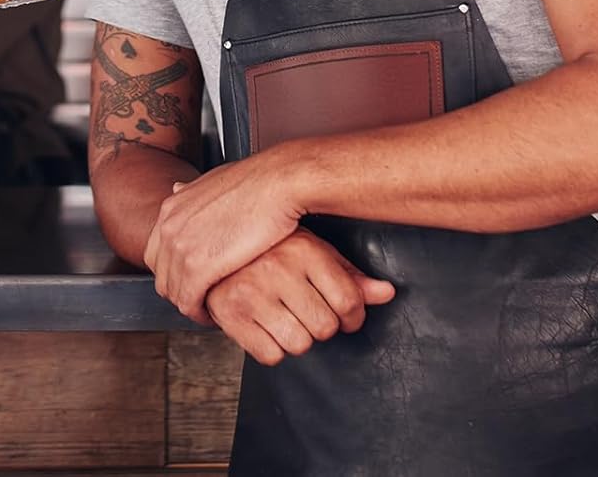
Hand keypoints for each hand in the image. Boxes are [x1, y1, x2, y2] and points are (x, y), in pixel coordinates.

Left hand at [143, 152, 304, 322]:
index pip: (157, 252)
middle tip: (203, 299)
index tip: (195, 280)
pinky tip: (216, 315)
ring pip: (173, 292)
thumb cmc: (257, 183)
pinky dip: (200, 314)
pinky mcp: (197, 267)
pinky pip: (188, 302)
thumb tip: (177, 188)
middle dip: (180, 290)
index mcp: (172, 207)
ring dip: (191, 305)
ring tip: (212, 310)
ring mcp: (180, 246)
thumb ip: (192, 191)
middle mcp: (169, 226)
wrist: (276, 184)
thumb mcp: (215, 180)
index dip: (175, 271)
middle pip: (161, 275)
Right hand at [205, 228, 394, 362]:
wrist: (210, 242)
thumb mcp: (311, 250)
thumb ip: (349, 275)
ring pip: (300, 344)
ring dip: (296, 337)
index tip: (343, 312)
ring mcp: (251, 292)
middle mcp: (277, 268)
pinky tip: (263, 323)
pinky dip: (270, 347)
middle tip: (305, 309)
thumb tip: (387, 293)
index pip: (349, 301)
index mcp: (302, 249)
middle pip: (326, 327)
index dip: (353, 315)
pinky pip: (270, 355)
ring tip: (284, 314)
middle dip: (322, 325)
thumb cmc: (268, 248)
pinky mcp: (231, 314)